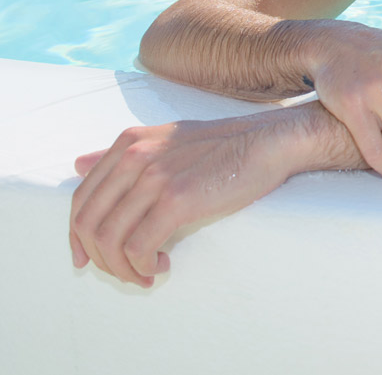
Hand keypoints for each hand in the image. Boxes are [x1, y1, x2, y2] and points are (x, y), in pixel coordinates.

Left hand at [69, 107, 332, 286]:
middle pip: (88, 222)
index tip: (89, 259)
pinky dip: (144, 266)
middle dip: (100, 258)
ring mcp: (154, 177)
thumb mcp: (167, 139)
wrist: (270, 142)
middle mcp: (135, 156)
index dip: (79, 236)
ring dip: (123, 268)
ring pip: (110, 239)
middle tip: (123, 272)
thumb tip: (79, 164)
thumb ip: (122, 153)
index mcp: (129, 143)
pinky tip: (162, 267)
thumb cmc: (226, 145)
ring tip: (145, 275)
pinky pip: (139, 246)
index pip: (81, 198)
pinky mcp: (177, 199)